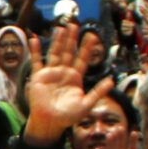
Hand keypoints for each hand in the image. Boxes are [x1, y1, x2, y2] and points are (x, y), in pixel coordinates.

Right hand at [23, 25, 115, 140]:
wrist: (50, 123)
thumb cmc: (68, 116)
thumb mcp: (86, 104)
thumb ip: (98, 92)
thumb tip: (112, 80)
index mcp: (75, 77)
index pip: (83, 59)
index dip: (87, 48)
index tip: (92, 36)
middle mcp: (63, 72)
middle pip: (69, 52)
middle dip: (71, 39)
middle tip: (74, 25)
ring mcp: (51, 73)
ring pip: (55, 53)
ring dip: (57, 41)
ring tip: (60, 28)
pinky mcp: (39, 77)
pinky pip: (37, 62)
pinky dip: (36, 51)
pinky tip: (35, 40)